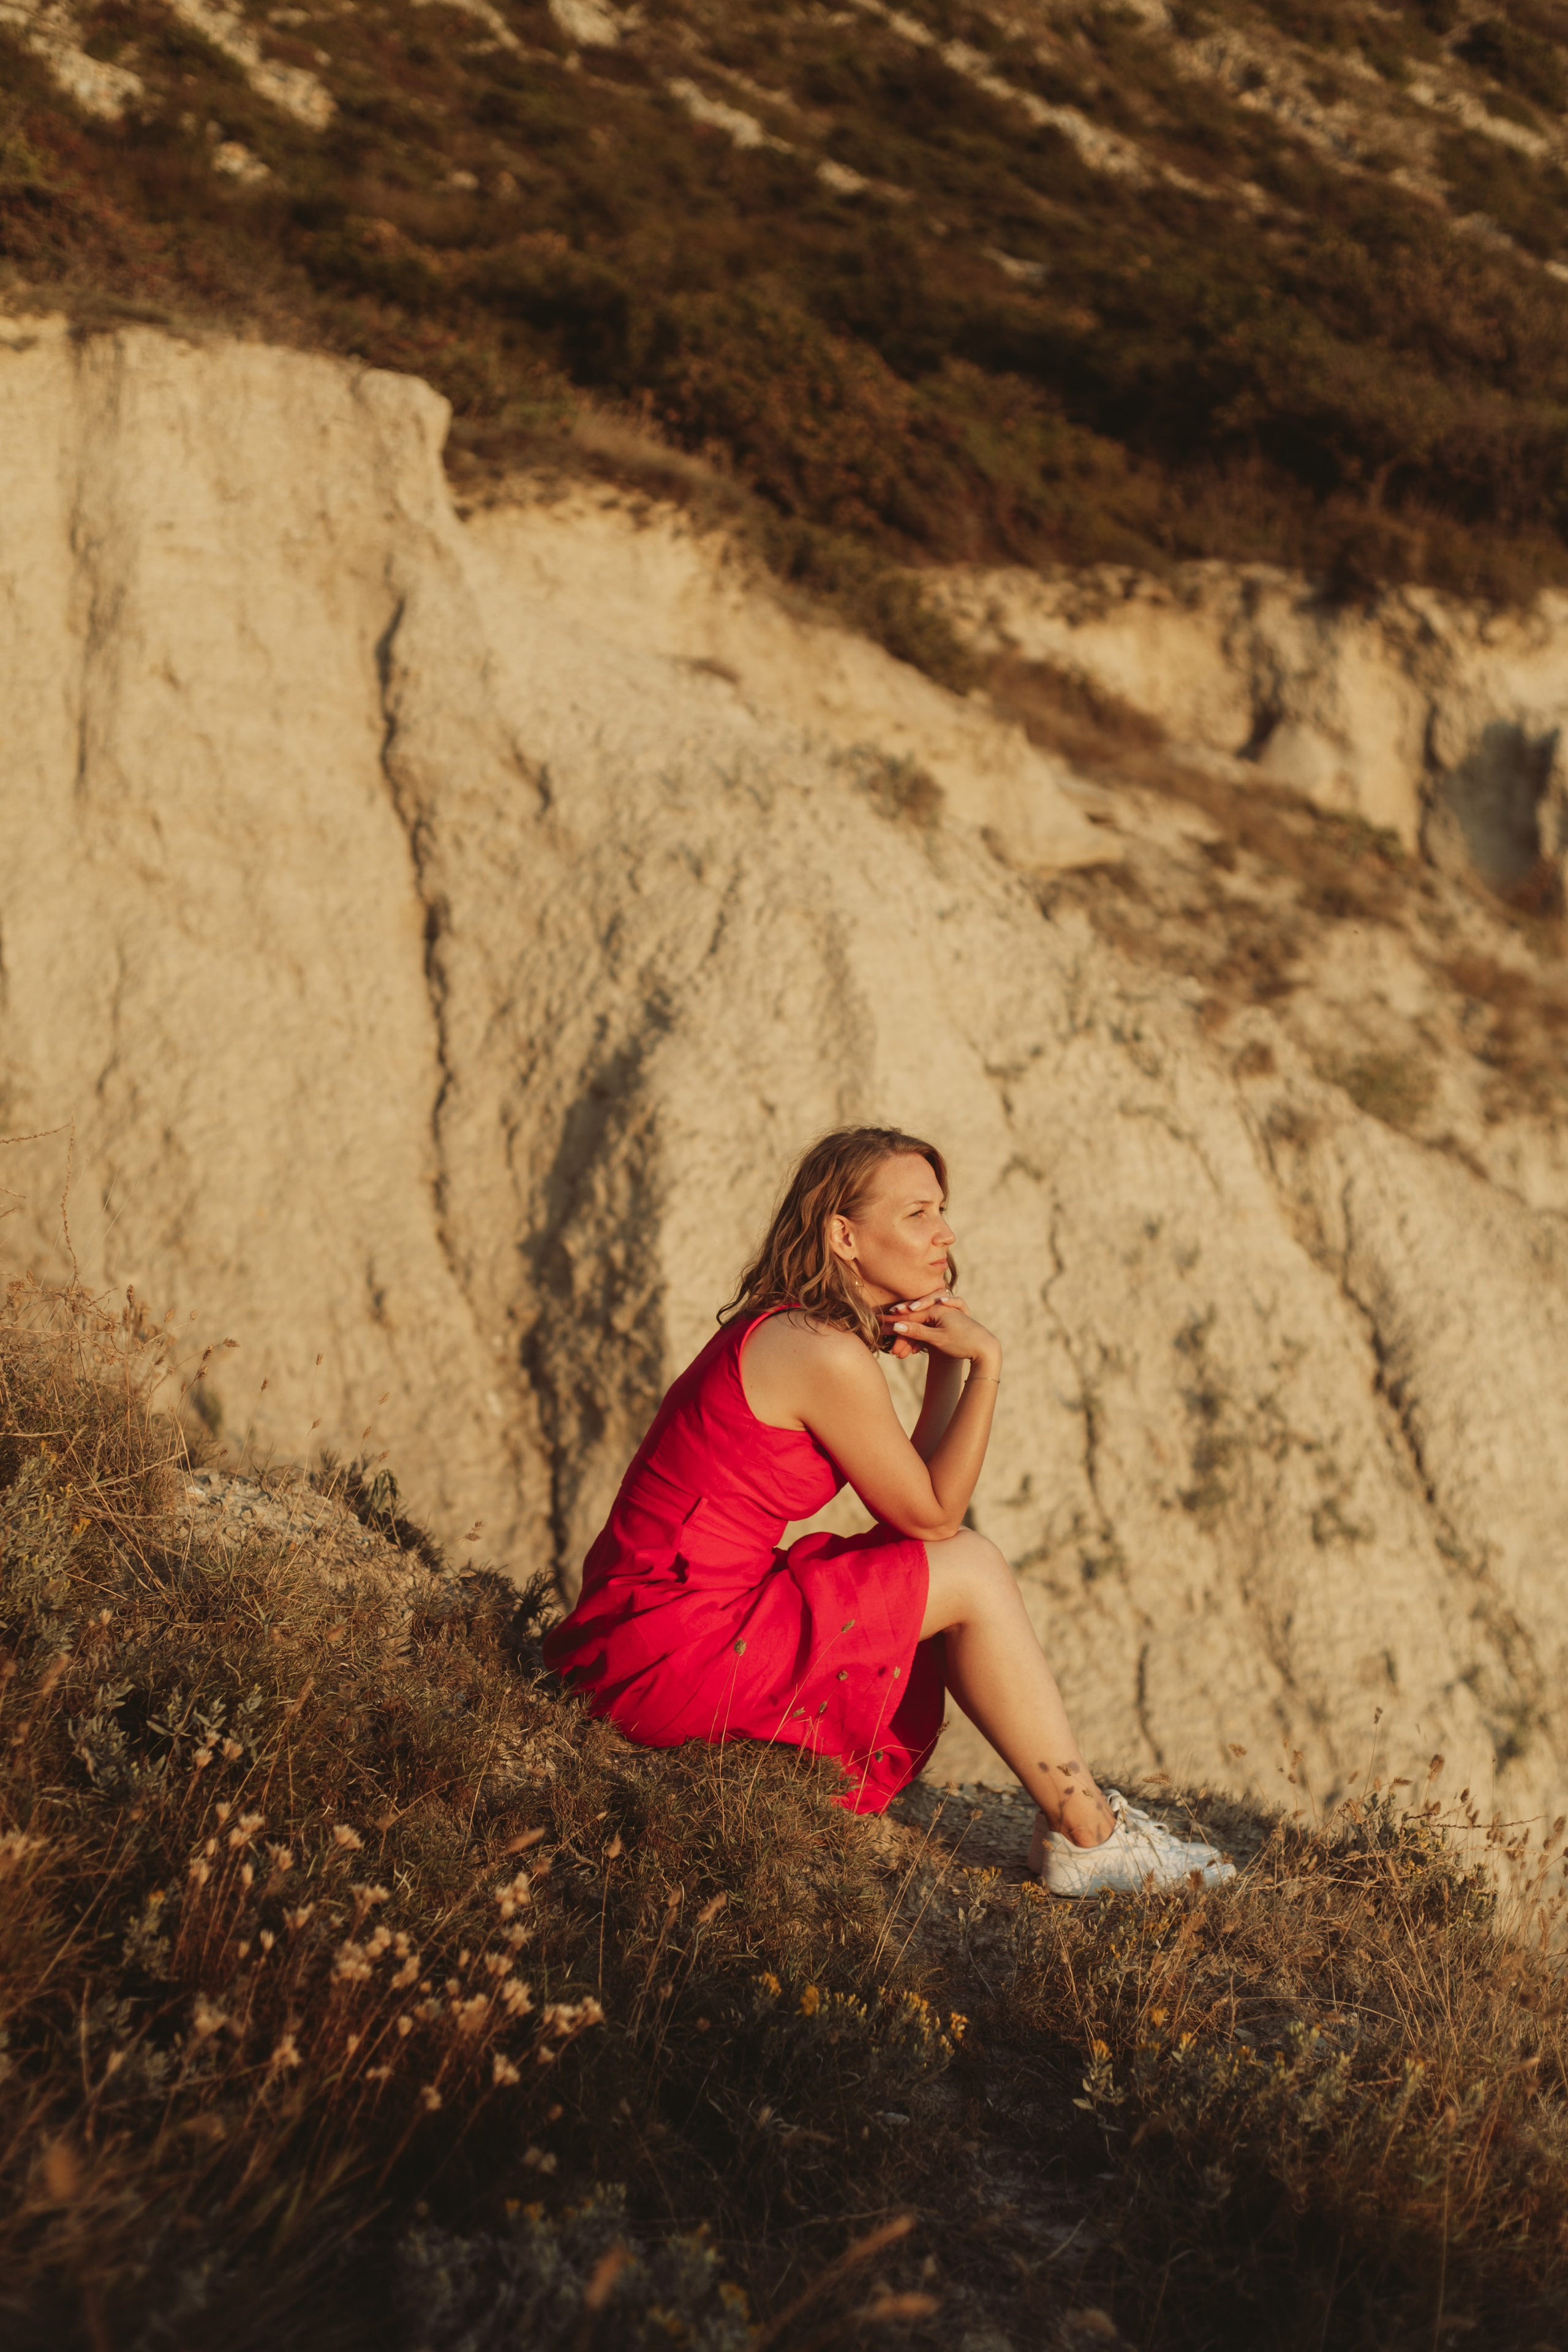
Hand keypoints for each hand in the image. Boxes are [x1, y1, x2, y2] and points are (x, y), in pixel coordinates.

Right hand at [879, 1292, 999, 1375]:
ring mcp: (943, 1317)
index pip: (910, 1315)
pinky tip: (912, 1351)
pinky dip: (920, 1340)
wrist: (985, 1350)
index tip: (879, 1324)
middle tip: (887, 1341)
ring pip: (920, 1327)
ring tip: (899, 1354)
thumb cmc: (963, 1342)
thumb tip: (897, 1325)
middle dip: (901, 1334)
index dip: (894, 1321)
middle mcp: (939, 1309)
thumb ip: (917, 1331)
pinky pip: (928, 1330)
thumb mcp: (937, 1338)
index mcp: (937, 1309)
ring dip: (910, 1340)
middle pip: (914, 1320)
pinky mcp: (945, 1325)